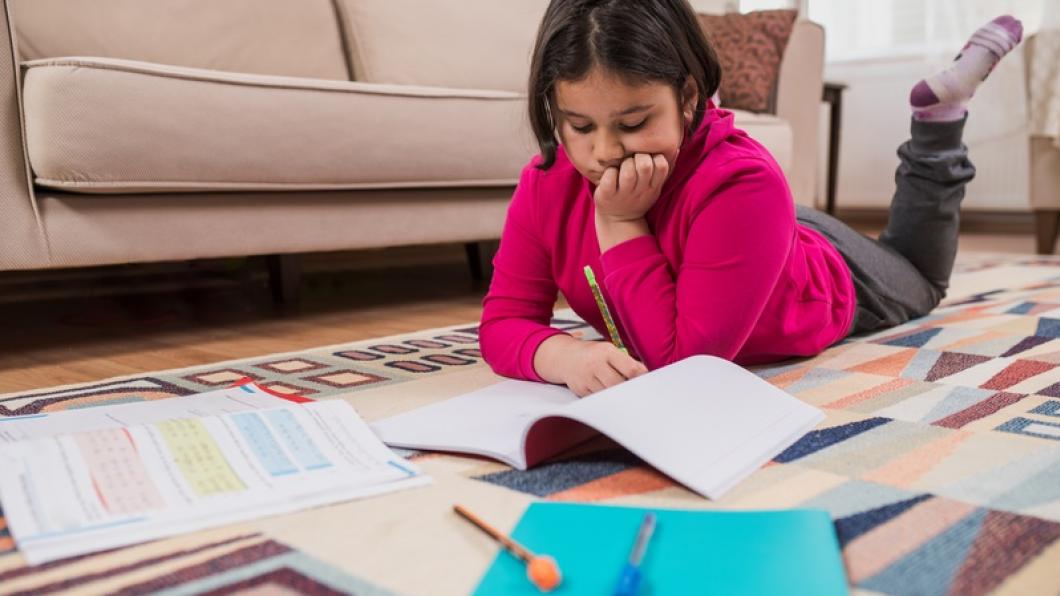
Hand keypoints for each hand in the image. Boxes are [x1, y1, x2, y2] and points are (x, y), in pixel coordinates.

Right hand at [534, 335, 648, 396]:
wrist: (565, 357)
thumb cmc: (593, 354)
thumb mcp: (609, 350)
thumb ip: (627, 361)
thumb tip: (645, 374)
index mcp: (606, 351)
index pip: (630, 369)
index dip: (641, 378)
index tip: (645, 381)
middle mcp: (595, 364)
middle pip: (619, 385)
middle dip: (628, 388)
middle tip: (634, 390)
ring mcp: (587, 378)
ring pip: (609, 394)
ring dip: (617, 395)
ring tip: (621, 392)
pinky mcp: (581, 390)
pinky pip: (599, 398)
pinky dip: (606, 398)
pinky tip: (607, 392)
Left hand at [593, 153, 669, 223]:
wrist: (619, 220)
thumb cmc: (638, 197)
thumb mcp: (654, 187)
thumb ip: (664, 170)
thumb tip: (676, 150)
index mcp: (653, 187)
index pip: (662, 166)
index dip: (655, 157)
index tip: (649, 159)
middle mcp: (639, 191)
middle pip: (645, 166)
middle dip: (639, 157)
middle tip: (633, 160)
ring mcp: (623, 194)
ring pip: (628, 171)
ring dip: (625, 163)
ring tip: (622, 166)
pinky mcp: (606, 195)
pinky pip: (609, 177)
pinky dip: (609, 172)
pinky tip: (610, 173)